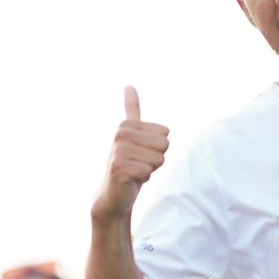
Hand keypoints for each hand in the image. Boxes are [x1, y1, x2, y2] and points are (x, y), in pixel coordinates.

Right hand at [91, 87, 170, 222]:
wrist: (113, 193)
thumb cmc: (128, 164)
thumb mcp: (132, 136)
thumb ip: (131, 111)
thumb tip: (128, 86)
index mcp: (126, 125)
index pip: (165, 134)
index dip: (156, 148)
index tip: (140, 154)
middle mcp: (120, 135)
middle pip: (164, 145)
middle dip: (155, 159)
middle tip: (138, 164)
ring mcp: (118, 151)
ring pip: (158, 159)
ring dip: (149, 169)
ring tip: (134, 171)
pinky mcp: (119, 168)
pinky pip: (148, 171)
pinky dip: (143, 179)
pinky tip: (131, 180)